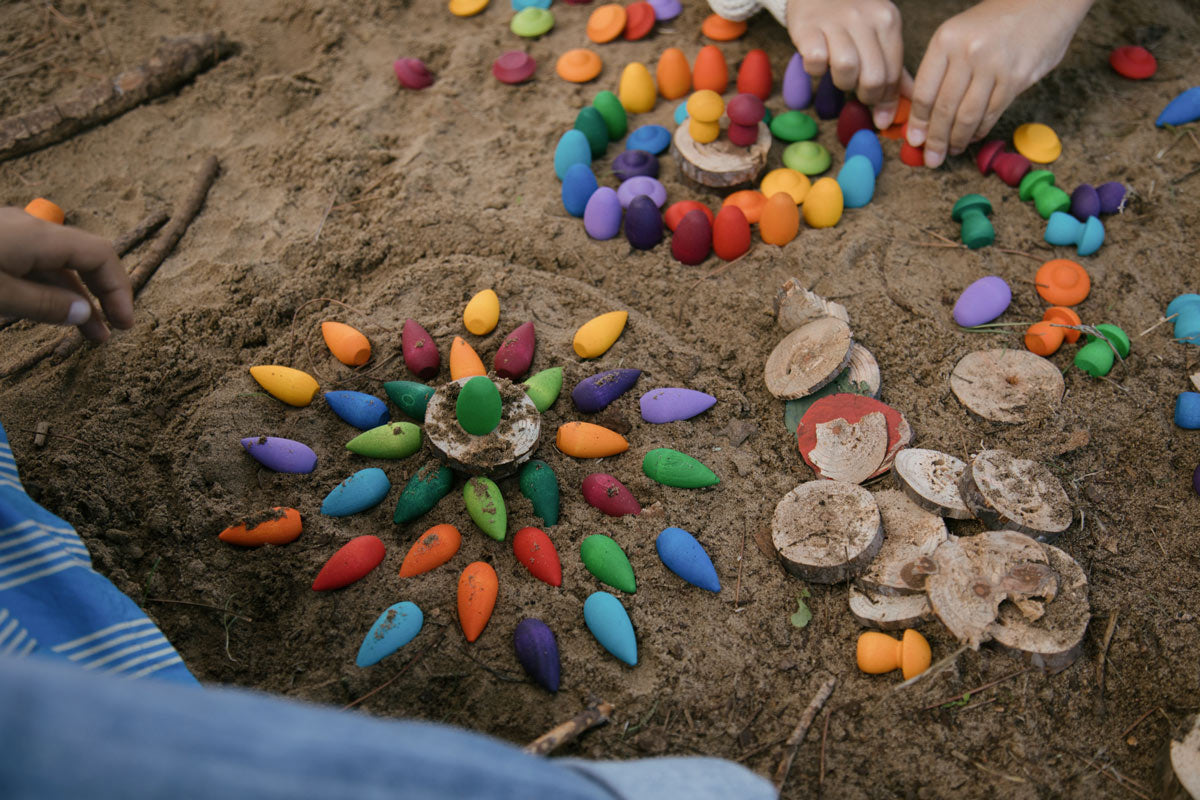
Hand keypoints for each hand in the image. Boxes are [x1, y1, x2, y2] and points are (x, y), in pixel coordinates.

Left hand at [0, 208, 132, 340]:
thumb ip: (43, 304)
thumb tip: (84, 313)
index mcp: (38, 237)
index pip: (100, 255)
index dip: (119, 289)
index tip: (124, 324)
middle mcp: (30, 228)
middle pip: (84, 256)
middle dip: (104, 293)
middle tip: (115, 327)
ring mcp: (12, 233)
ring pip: (57, 264)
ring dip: (77, 295)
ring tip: (89, 331)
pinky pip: (35, 264)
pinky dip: (51, 288)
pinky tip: (53, 308)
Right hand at [785, 0, 904, 128]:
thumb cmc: (850, 16)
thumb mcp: (879, 32)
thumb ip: (894, 66)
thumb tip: (912, 100)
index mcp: (888, 20)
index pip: (894, 73)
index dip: (887, 100)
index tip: (881, 115)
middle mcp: (865, 18)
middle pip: (873, 77)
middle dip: (867, 96)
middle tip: (859, 95)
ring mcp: (835, 21)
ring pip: (846, 69)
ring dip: (842, 83)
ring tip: (839, 76)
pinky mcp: (808, 27)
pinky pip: (816, 61)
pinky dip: (816, 70)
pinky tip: (819, 63)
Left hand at [906, 0, 1094, 167]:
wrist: (1044, 1)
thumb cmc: (995, 21)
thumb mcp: (960, 33)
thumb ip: (942, 68)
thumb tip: (924, 112)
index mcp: (946, 39)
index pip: (925, 91)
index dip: (918, 122)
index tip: (914, 140)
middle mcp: (967, 52)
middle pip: (944, 108)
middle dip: (935, 139)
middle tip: (931, 159)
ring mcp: (993, 65)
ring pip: (968, 115)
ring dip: (957, 139)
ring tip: (951, 151)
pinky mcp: (1016, 78)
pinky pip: (992, 113)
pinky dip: (980, 129)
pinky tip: (974, 136)